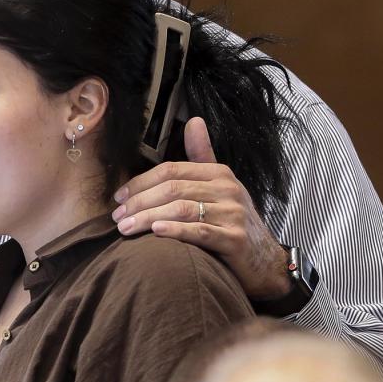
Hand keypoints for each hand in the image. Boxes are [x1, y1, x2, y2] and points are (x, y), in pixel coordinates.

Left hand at [111, 117, 290, 299]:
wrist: (265, 261)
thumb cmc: (232, 222)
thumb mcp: (220, 186)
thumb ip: (202, 156)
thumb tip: (193, 120)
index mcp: (219, 173)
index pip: (171, 170)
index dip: (140, 182)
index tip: (119, 197)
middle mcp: (227, 189)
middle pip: (172, 189)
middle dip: (139, 202)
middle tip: (117, 216)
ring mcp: (233, 214)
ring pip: (181, 210)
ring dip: (147, 218)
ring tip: (125, 228)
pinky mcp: (235, 239)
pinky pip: (199, 232)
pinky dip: (174, 230)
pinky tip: (155, 233)